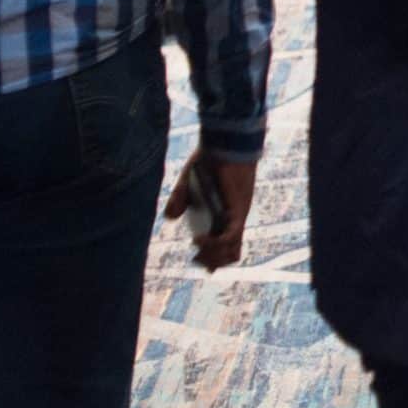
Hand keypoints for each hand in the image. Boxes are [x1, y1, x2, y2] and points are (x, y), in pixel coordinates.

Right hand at [163, 151, 254, 271]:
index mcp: (223, 215)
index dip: (214, 258)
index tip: (198, 263)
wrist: (224, 145)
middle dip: (212, 261)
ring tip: (197, 250)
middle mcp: (232, 219)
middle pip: (229, 253)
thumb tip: (169, 218)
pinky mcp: (238, 212)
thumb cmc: (209, 161)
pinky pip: (229, 236)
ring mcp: (237, 217)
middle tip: (196, 259)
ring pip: (231, 250)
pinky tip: (197, 240)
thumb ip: (179, 200)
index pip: (224, 244)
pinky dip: (214, 244)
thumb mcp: (189, 183)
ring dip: (213, 256)